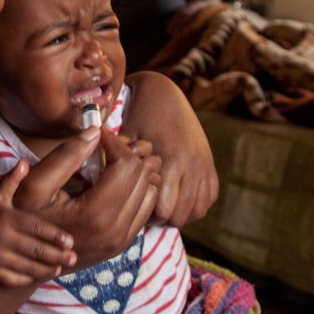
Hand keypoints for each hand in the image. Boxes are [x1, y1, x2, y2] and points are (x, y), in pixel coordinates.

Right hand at [0, 160, 76, 286]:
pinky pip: (12, 279)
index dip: (54, 235)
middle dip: (56, 255)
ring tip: (60, 267)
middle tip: (74, 257)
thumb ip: (13, 180)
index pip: (35, 228)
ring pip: (26, 266)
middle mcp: (2, 238)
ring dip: (45, 268)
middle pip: (34, 249)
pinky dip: (27, 279)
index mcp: (7, 219)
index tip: (70, 241)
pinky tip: (40, 275)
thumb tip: (25, 162)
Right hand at [13, 128, 158, 269]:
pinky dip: (137, 188)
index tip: (99, 133)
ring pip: (150, 190)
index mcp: (96, 215)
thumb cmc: (26, 221)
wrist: (28, 261)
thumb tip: (95, 132)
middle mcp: (116, 231)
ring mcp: (122, 240)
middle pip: (142, 175)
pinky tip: (114, 180)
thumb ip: (65, 157)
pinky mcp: (123, 243)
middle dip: (128, 153)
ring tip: (110, 160)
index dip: (115, 142)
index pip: (127, 165)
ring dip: (135, 170)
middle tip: (105, 144)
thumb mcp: (35, 186)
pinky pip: (146, 207)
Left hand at [124, 72, 218, 225]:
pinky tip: (177, 197)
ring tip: (161, 204)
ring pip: (195, 211)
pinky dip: (194, 205)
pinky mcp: (210, 167)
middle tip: (146, 208)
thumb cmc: (138, 118)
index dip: (146, 214)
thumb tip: (102, 194)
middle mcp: (191, 166)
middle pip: (179, 215)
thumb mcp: (126, 139)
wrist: (164, 95)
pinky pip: (208, 200)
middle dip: (161, 218)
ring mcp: (203, 167)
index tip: (135, 207)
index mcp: (170, 161)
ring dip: (178, 213)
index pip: (162, 210)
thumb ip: (118, 165)